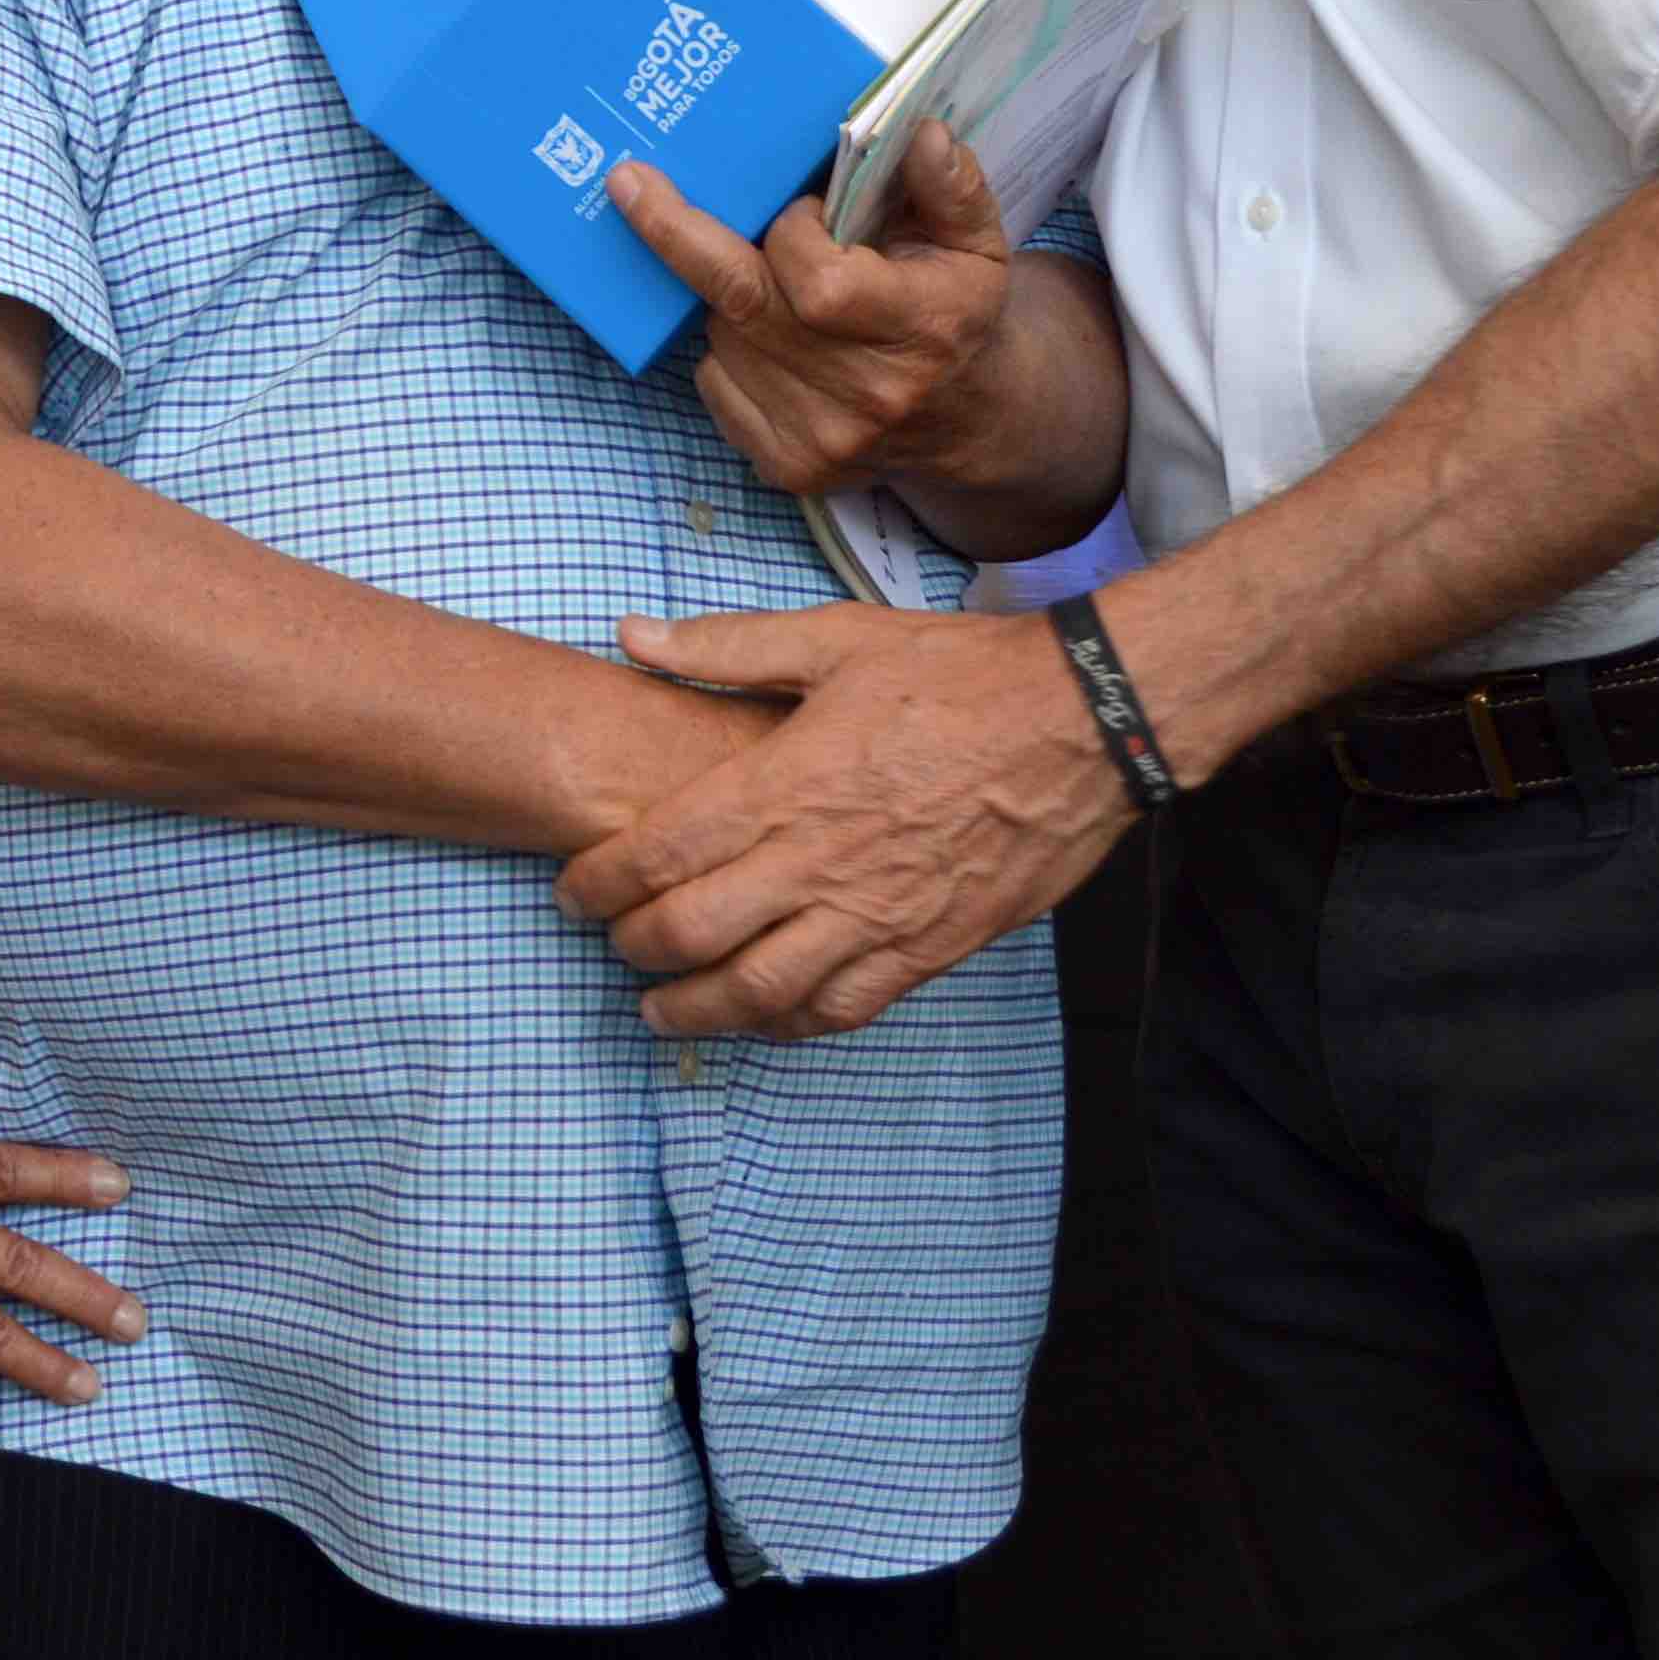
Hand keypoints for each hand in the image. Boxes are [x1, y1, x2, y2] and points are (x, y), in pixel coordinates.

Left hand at [555, 602, 1129, 1036]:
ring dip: (696, 1009)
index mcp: (785, 782)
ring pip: (760, 991)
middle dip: (635, 949)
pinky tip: (761, 1019)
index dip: (599, 884)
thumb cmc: (957, 674)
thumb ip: (725, 647)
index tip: (573, 893)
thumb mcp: (835, 638)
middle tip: (611, 945)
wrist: (1084, 723)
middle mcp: (821, 859)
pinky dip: (789, 1025)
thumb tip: (630, 634)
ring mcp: (877, 913)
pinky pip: (843, 1008)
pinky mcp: (929, 947)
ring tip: (659, 1009)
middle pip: (693, 932)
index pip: (659, 853)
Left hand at [608, 122, 1020, 497]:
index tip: (804, 210)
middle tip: (632, 183)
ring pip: (723, 339)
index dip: (793, 233)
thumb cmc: (956, 311)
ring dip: (726, 298)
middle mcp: (869, 393)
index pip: (818, 279)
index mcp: (921, 328)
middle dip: (683, 237)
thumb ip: (951, 186)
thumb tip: (922, 134)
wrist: (967, 419)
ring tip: (769, 282)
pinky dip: (725, 350)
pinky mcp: (788, 466)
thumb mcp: (977, 242)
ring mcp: (823, 438)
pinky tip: (762, 336)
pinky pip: (715, 383)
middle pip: (743, 306)